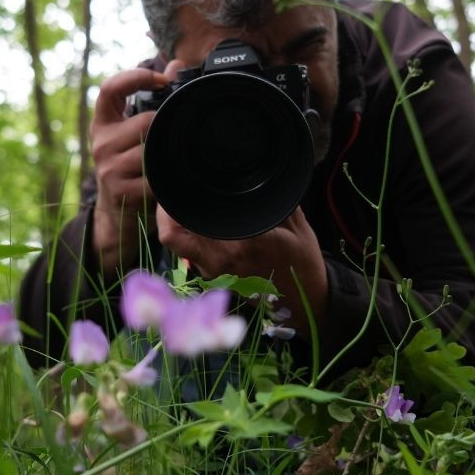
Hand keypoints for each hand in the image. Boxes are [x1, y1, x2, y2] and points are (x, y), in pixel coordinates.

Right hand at [89, 65, 173, 274]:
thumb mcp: (133, 133)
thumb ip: (153, 98)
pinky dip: (166, 178)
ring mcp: (108, 168)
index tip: (161, 79)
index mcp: (103, 123)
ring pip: (152, 149)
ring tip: (166, 164)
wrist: (116, 214)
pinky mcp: (121, 191)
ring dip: (166, 156)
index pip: (109, 88)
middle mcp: (100, 143)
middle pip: (145, 121)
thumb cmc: (130, 166)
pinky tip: (165, 181)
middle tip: (171, 141)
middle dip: (164, 129)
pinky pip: (156, 176)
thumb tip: (176, 65)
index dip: (135, 77)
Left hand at [156, 206, 327, 333]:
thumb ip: (275, 199)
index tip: (173, 191)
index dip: (167, 211)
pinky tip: (207, 223)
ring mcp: (216, 274)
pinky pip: (195, 255)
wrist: (307, 301)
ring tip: (192, 205)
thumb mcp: (296, 224)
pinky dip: (195, 238)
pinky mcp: (218, 279)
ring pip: (183, 247)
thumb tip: (263, 173)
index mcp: (235, 246)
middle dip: (172, 214)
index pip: (178, 232)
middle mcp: (218, 262)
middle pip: (174, 237)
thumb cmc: (303, 263)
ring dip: (184, 226)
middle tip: (179, 193)